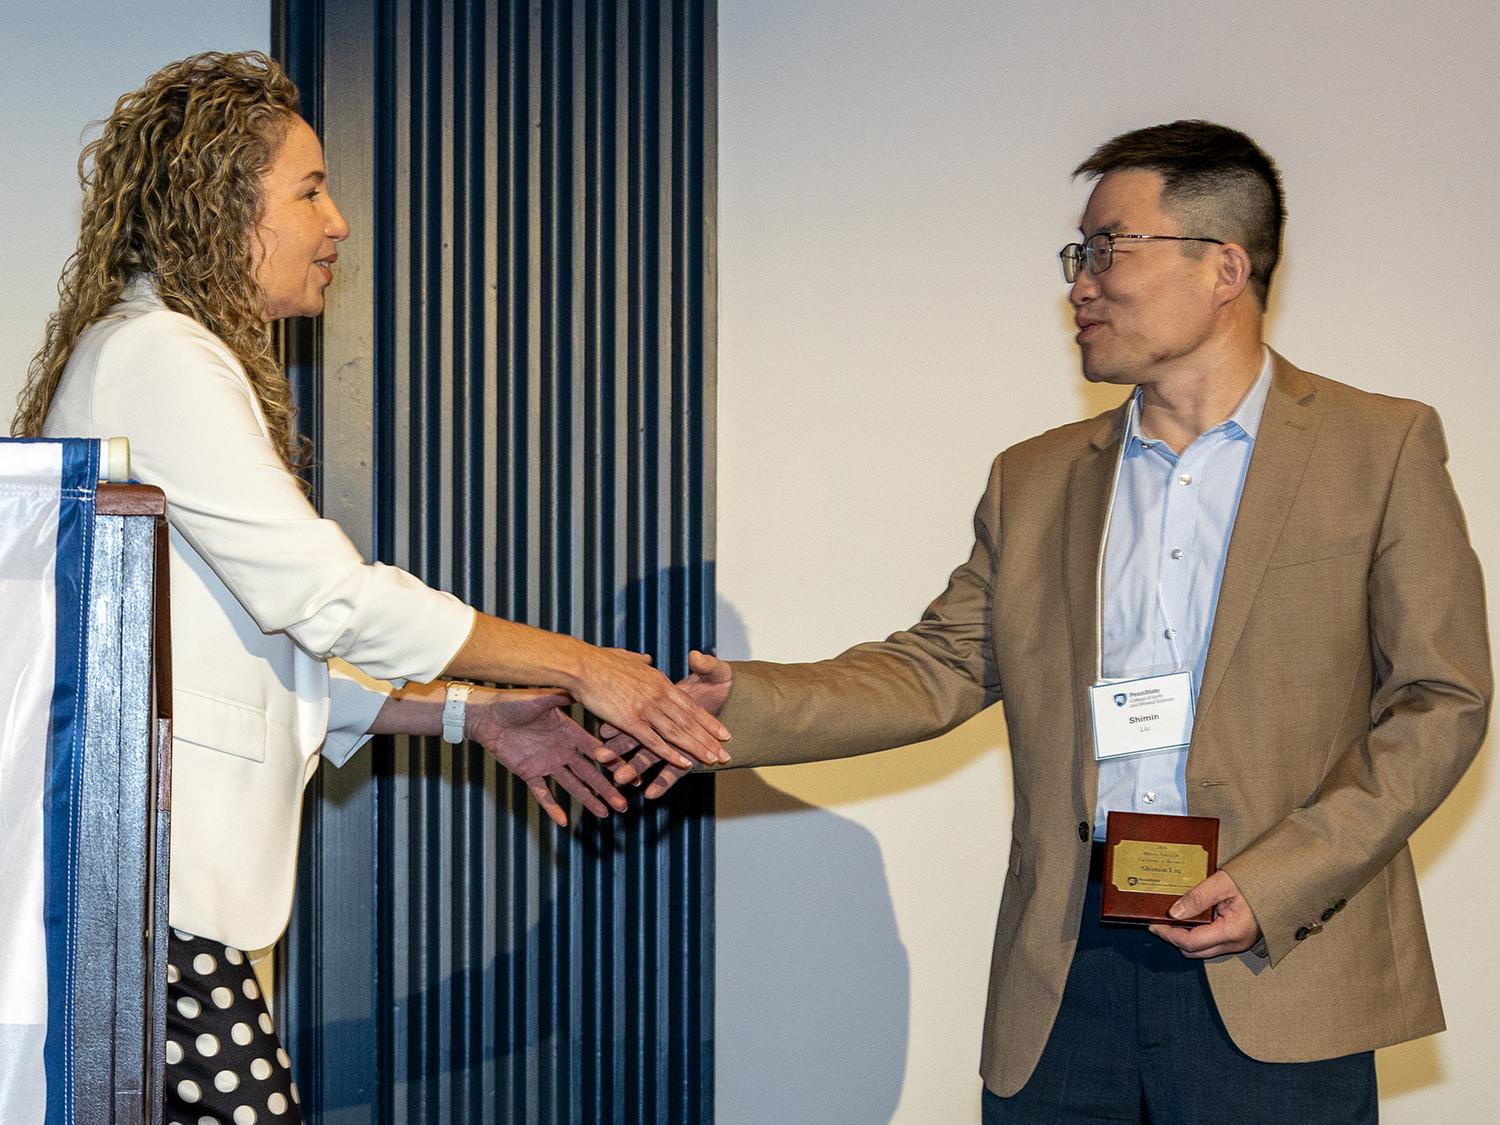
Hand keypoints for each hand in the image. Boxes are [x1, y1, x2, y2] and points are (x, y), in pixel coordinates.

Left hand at [466, 688, 627, 826]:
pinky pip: (543, 793)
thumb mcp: (541, 697)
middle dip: (606, 788)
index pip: (596, 750)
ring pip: (572, 785)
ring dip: (588, 799)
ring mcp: (546, 763)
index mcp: (569, 732)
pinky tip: (563, 821)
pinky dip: (552, 807)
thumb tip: (586, 686)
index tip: (630, 772)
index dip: (613, 762)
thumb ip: (563, 695)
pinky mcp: (529, 772)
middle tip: (624, 804)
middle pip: (589, 773)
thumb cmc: (513, 701)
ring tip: (605, 813)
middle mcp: (562, 750)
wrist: (487, 716)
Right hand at [567, 645, 730, 771]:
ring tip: (713, 761)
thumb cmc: (600, 660)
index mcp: (659, 681)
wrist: (582, 664)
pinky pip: (655, 741)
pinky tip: (683, 764)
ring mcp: (646, 708)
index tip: (724, 733)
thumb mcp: (628, 656)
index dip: (708, 721)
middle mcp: (658, 695)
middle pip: (689, 721)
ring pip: (678, 733)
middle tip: (725, 754)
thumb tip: (647, 660)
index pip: (690, 705)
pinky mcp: (630, 720)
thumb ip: (641, 661)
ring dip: (696, 748)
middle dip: (709, 739)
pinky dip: (671, 754)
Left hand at [1148, 869, 1261, 958]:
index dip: (1169, 934)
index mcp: (1232, 932)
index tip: (1154, 923)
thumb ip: (1198, 897)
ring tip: (1170, 918)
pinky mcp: (1238, 939)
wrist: (1284, 885)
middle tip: (1158, 921)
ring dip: (1184, 936)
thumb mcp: (1224, 883)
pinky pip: (1211, 942)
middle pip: (1194, 950)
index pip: (1191, 942)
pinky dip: (1196, 933)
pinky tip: (1188, 918)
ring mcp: (1238, 944)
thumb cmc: (1257, 881)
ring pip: (1202, 949)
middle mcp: (1235, 944)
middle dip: (1173, 938)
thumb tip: (1173, 912)